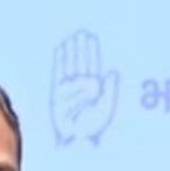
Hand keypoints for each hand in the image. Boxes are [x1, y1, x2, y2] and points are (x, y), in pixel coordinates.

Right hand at [51, 29, 120, 145]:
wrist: (77, 138)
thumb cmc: (93, 126)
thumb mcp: (106, 107)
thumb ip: (110, 90)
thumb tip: (113, 72)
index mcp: (92, 88)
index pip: (91, 65)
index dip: (91, 51)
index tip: (92, 38)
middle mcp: (79, 86)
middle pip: (81, 62)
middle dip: (82, 48)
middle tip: (83, 32)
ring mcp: (68, 88)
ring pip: (71, 65)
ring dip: (72, 51)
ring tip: (73, 37)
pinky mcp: (57, 92)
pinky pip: (58, 73)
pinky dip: (60, 61)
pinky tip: (61, 50)